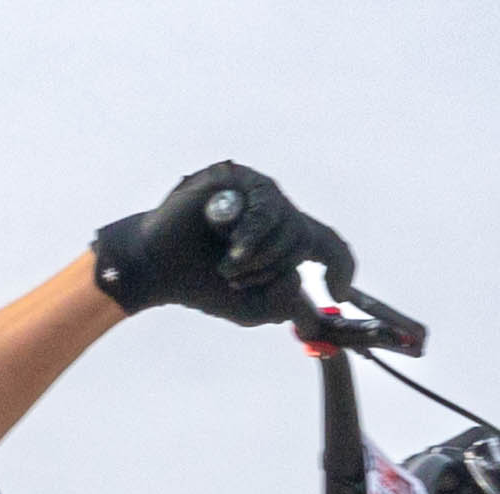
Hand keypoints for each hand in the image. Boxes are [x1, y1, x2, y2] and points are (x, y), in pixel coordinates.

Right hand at [88, 163, 352, 327]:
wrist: (158, 269)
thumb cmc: (202, 284)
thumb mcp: (252, 308)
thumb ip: (285, 305)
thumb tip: (302, 284)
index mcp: (284, 239)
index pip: (329, 246)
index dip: (342, 267)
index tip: (338, 292)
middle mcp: (276, 212)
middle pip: (305, 241)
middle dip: (273, 271)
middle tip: (239, 281)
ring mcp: (257, 192)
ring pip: (288, 226)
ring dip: (259, 258)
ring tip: (227, 265)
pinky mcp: (238, 178)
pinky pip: (264, 207)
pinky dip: (252, 236)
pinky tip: (231, 248)